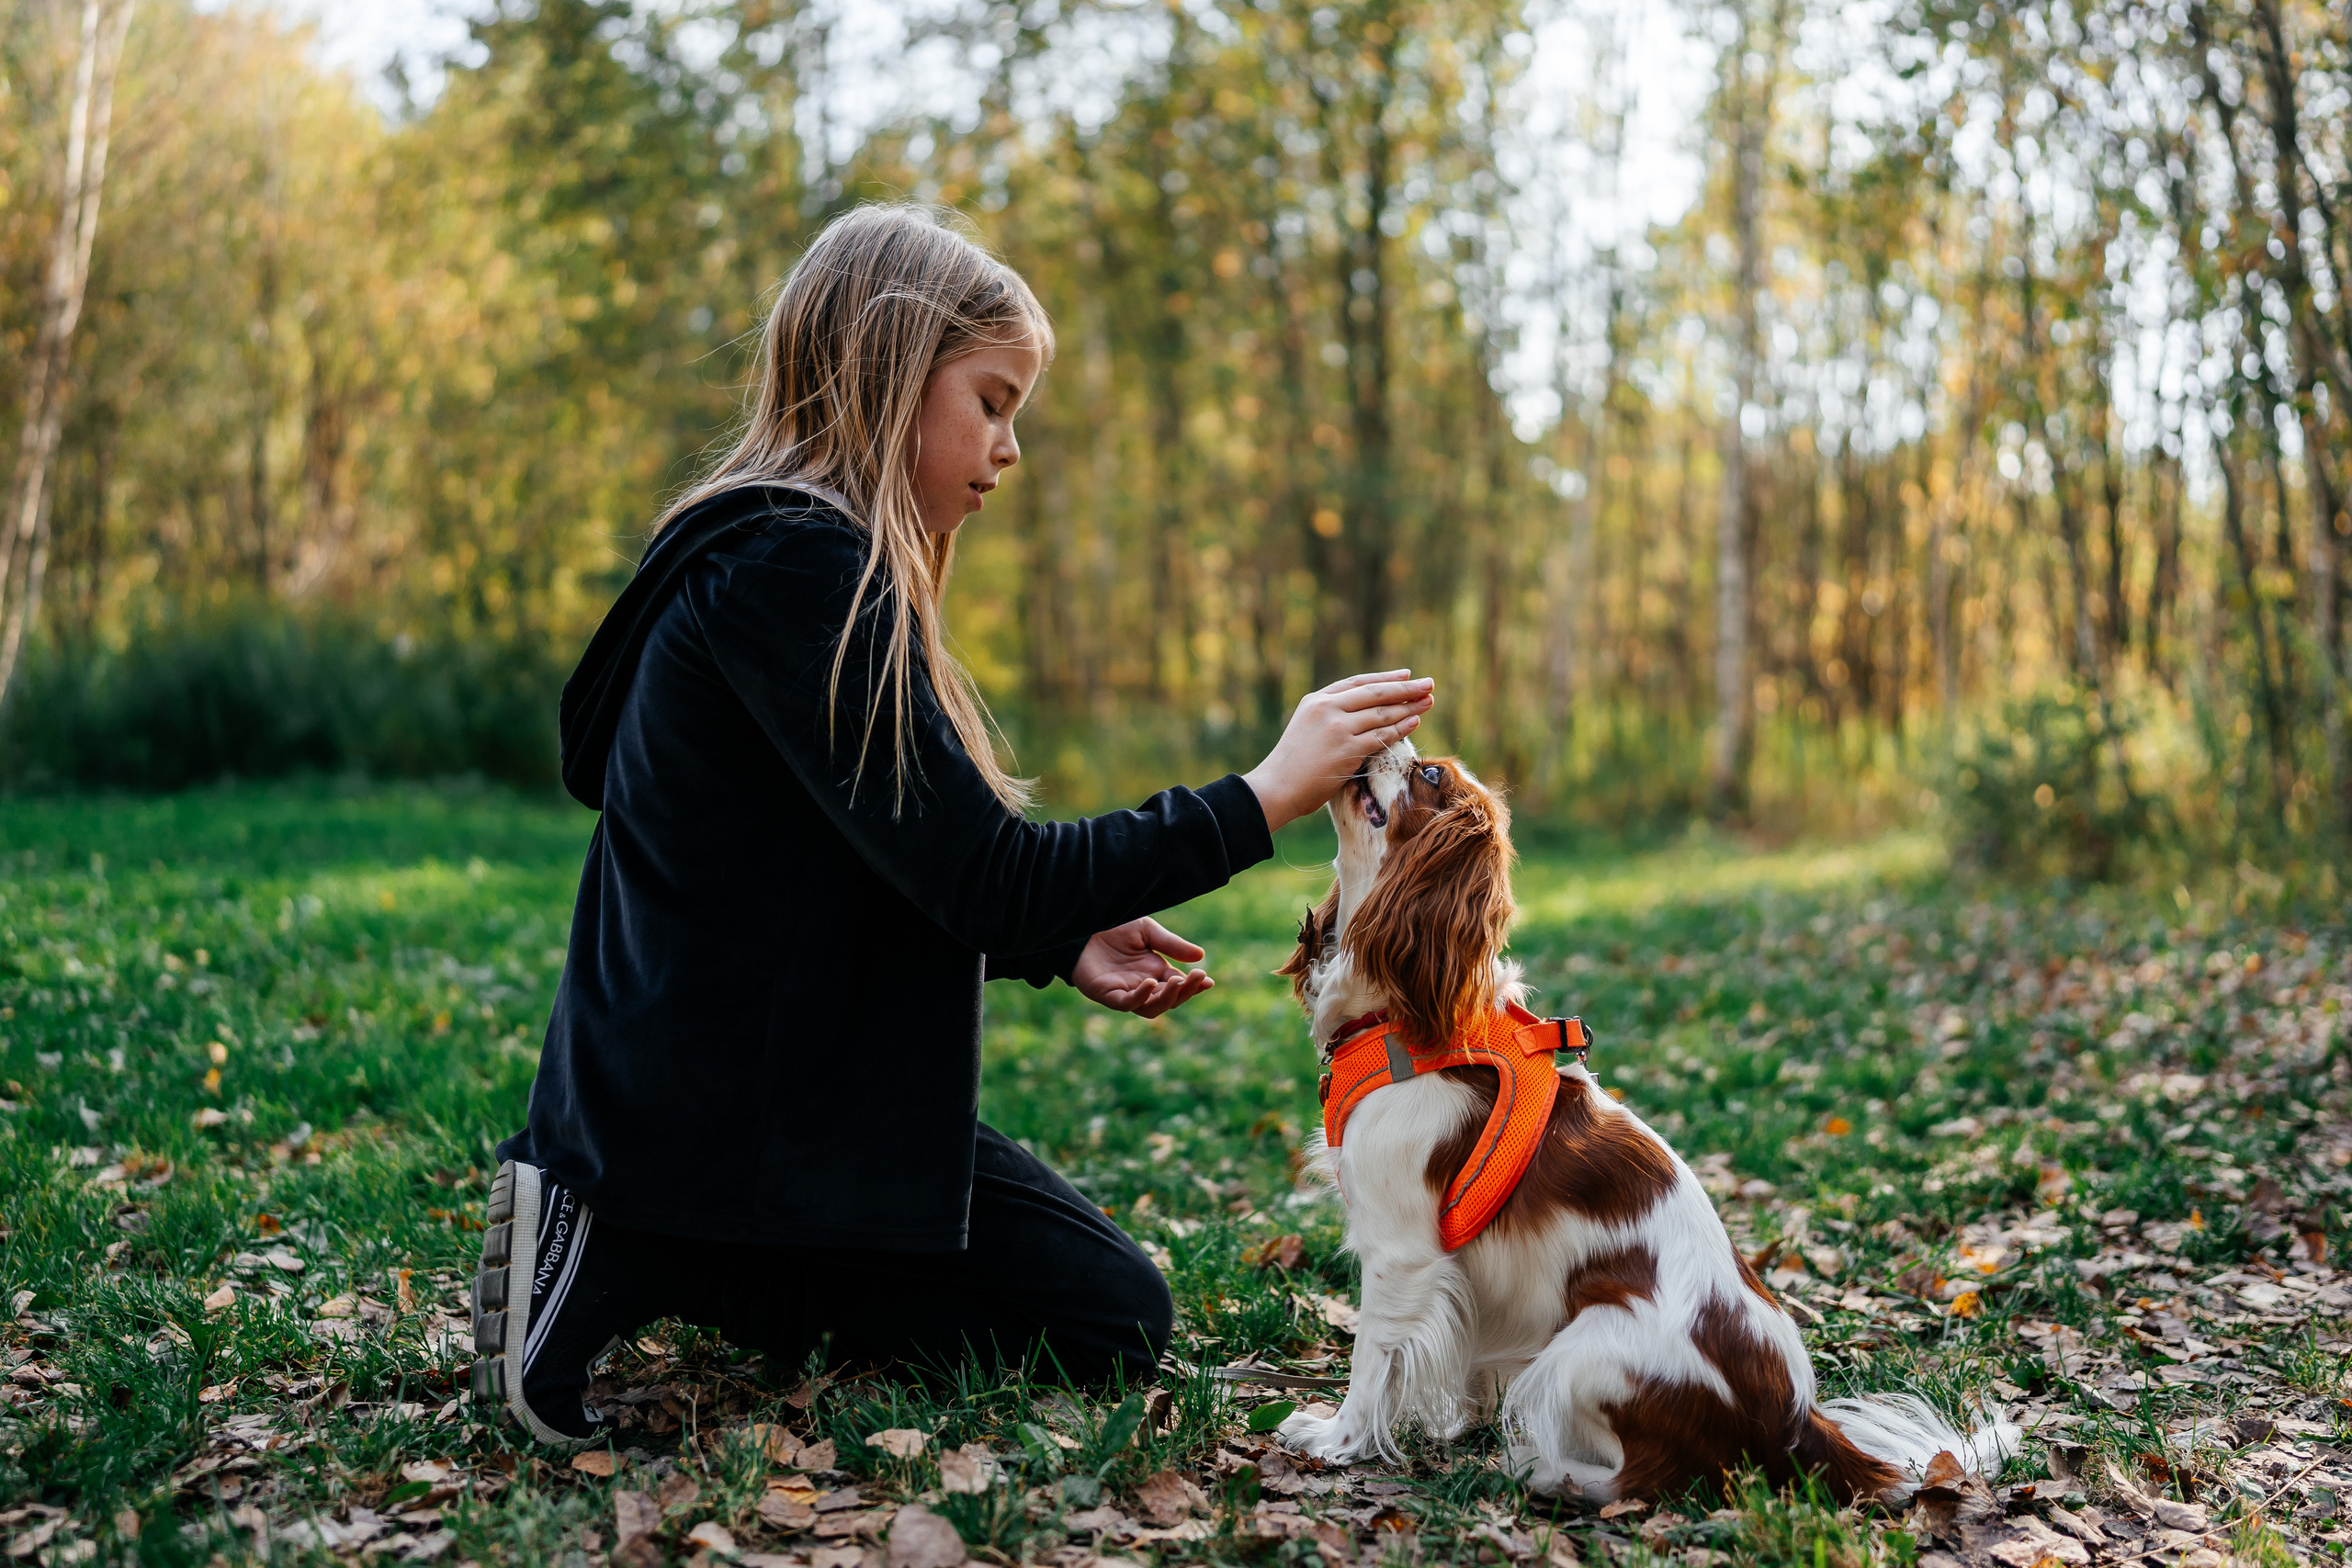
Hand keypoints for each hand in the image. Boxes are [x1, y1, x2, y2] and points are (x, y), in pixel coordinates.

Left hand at [1070, 918, 1215, 1017]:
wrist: (1084, 924)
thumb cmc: (1114, 927)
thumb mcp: (1147, 931)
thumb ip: (1171, 944)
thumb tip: (1201, 956)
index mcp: (1155, 971)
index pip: (1180, 985)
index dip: (1195, 985)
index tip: (1208, 980)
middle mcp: (1143, 985)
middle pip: (1170, 1000)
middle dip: (1186, 991)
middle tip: (1199, 977)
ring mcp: (1125, 992)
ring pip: (1151, 1008)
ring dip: (1166, 999)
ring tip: (1176, 982)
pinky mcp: (1107, 994)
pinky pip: (1126, 1004)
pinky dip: (1140, 997)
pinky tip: (1149, 983)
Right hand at [1242, 670, 1434, 832]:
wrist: (1277, 787)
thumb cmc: (1292, 764)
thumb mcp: (1306, 727)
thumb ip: (1330, 716)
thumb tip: (1363, 713)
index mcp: (1316, 700)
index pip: (1357, 683)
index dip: (1385, 678)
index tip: (1406, 675)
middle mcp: (1327, 708)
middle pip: (1375, 693)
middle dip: (1405, 688)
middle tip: (1428, 683)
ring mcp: (1338, 728)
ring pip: (1382, 713)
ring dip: (1409, 706)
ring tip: (1428, 701)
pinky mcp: (1347, 749)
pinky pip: (1381, 736)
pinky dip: (1400, 728)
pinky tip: (1415, 723)